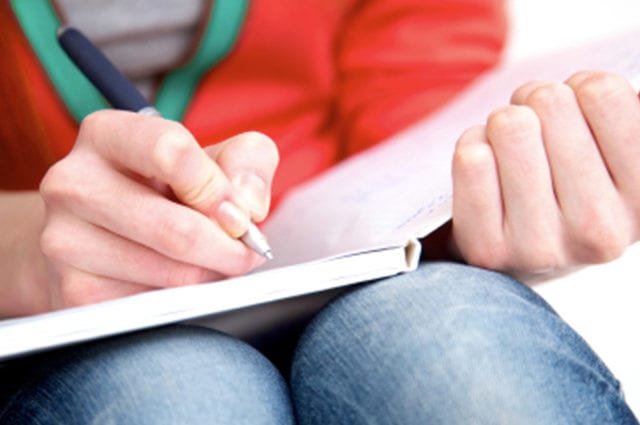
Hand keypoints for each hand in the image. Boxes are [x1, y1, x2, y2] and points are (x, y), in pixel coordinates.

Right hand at [38, 110, 278, 308]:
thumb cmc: (166, 189)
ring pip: (173, 274)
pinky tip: (179, 279)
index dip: (219, 189)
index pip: (170, 152)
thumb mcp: (213, 158)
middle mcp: (73, 183)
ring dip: (211, 275)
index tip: (240, 212)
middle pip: (176, 229)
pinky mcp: (75, 291)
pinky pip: (156, 306)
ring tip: (212, 261)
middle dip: (229, 248)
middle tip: (247, 252)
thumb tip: (247, 205)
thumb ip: (247, 162)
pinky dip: (184, 298)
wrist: (104, 232)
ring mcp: (65, 240)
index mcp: (106, 135)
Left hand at [452, 71, 639, 273]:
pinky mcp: (489, 250)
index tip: (576, 114)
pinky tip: (486, 172)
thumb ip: (620, 114)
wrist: (519, 249)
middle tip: (534, 131)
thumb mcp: (614, 152)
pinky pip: (472, 159)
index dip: (579, 88)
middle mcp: (600, 230)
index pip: (602, 92)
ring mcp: (542, 247)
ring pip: (508, 126)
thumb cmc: (569, 182)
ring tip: (510, 151)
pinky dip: (472, 147)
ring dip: (501, 125)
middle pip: (549, 102)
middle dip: (533, 102)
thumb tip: (606, 87)